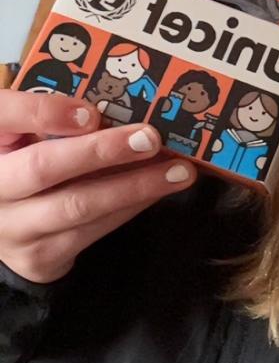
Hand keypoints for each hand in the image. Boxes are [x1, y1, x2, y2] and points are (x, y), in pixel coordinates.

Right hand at [0, 92, 195, 283]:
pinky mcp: (40, 257)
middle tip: (150, 138)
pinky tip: (158, 189)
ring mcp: (14, 227)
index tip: (90, 112)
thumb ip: (53, 118)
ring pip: (78, 205)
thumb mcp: (25, 136)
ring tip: (177, 171)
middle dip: (101, 151)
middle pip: (43, 166)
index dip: (43, 112)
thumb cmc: (20, 166)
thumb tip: (115, 106)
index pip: (3, 115)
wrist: (3, 231)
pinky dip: (131, 206)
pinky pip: (94, 230)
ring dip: (134, 186)